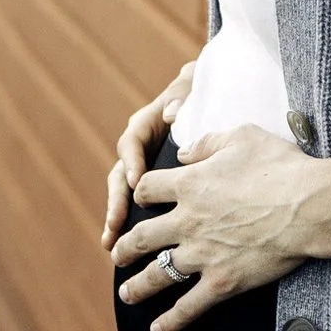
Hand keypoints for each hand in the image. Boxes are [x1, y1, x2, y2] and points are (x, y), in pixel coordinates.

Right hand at [101, 62, 195, 244]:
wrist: (219, 97)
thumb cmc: (204, 87)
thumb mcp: (194, 82)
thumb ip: (183, 91)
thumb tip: (170, 113)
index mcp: (147, 123)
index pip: (132, 143)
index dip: (132, 162)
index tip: (138, 182)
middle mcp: (141, 149)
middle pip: (122, 176)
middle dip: (117, 203)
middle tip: (114, 227)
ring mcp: (147, 168)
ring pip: (127, 196)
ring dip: (118, 220)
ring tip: (112, 246)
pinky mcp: (159, 186)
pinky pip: (144, 205)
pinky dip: (138, 225)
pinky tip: (135, 248)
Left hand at [109, 126, 330, 330]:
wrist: (309, 207)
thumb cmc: (282, 167)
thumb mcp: (242, 137)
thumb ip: (206, 143)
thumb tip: (183, 151)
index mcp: (189, 185)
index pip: (146, 189)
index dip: (140, 193)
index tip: (141, 199)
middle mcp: (187, 222)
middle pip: (140, 237)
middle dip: (125, 248)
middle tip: (118, 254)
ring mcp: (201, 255)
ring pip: (157, 274)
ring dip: (137, 287)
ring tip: (126, 294)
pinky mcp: (222, 282)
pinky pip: (189, 306)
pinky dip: (171, 321)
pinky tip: (158, 330)